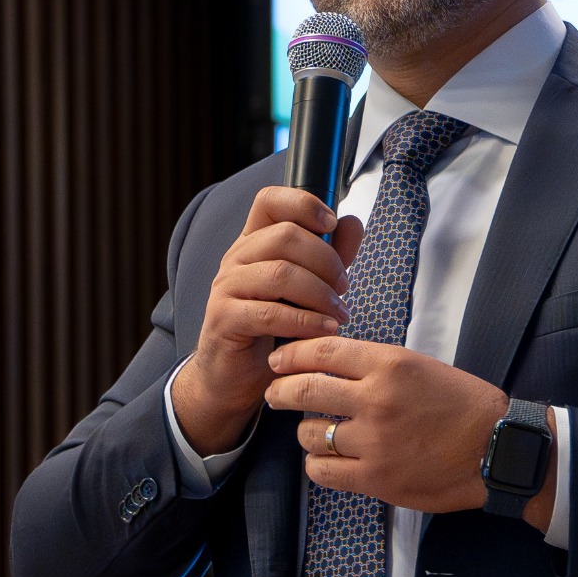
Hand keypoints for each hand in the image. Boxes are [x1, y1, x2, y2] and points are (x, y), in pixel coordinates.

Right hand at [171, 187, 361, 455]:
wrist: (234, 376)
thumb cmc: (273, 328)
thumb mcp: (307, 287)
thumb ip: (330, 255)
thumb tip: (353, 222)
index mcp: (254, 241)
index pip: (270, 200)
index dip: (303, 203)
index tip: (332, 223)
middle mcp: (236, 258)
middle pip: (284, 236)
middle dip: (325, 260)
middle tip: (344, 286)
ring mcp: (226, 288)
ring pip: (279, 274)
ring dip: (319, 293)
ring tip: (340, 313)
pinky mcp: (224, 320)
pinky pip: (269, 313)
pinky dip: (305, 321)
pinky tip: (326, 331)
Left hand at [264, 337, 509, 513]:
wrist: (495, 448)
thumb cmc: (462, 404)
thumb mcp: (420, 366)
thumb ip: (375, 366)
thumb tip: (329, 365)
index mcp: (390, 364)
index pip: (323, 351)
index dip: (292, 355)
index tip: (279, 361)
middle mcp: (376, 399)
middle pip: (305, 390)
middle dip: (281, 391)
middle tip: (275, 394)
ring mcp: (374, 441)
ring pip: (310, 434)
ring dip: (307, 432)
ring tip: (317, 432)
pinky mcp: (375, 478)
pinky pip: (323, 471)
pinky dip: (318, 464)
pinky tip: (327, 459)